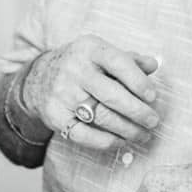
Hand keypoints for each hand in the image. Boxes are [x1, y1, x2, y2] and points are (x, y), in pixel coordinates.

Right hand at [20, 34, 159, 149]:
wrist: (38, 78)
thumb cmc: (81, 65)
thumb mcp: (100, 53)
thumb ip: (129, 59)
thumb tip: (153, 64)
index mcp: (90, 50)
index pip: (119, 63)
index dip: (139, 81)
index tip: (153, 97)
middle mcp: (75, 70)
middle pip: (112, 95)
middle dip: (138, 112)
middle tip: (153, 121)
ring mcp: (64, 94)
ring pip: (102, 117)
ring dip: (128, 129)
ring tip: (143, 134)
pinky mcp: (56, 116)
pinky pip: (85, 135)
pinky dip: (107, 141)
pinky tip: (121, 140)